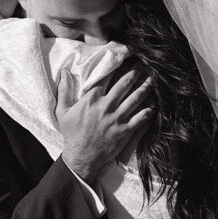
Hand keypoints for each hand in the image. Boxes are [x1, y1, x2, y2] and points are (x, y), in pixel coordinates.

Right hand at [57, 64, 153, 182]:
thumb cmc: (71, 134)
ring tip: (152, 79)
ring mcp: (117, 119)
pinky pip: (141, 118)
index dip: (116, 67)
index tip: (124, 60)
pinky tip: (154, 105)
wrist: (81, 158)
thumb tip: (64, 72)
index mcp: (91, 99)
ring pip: (135, 98)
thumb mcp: (63, 112)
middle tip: (142, 65)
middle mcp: (106, 106)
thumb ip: (64, 90)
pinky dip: (149, 111)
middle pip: (124, 84)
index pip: (106, 78)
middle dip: (134, 73)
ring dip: (145, 87)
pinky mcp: (125, 131)